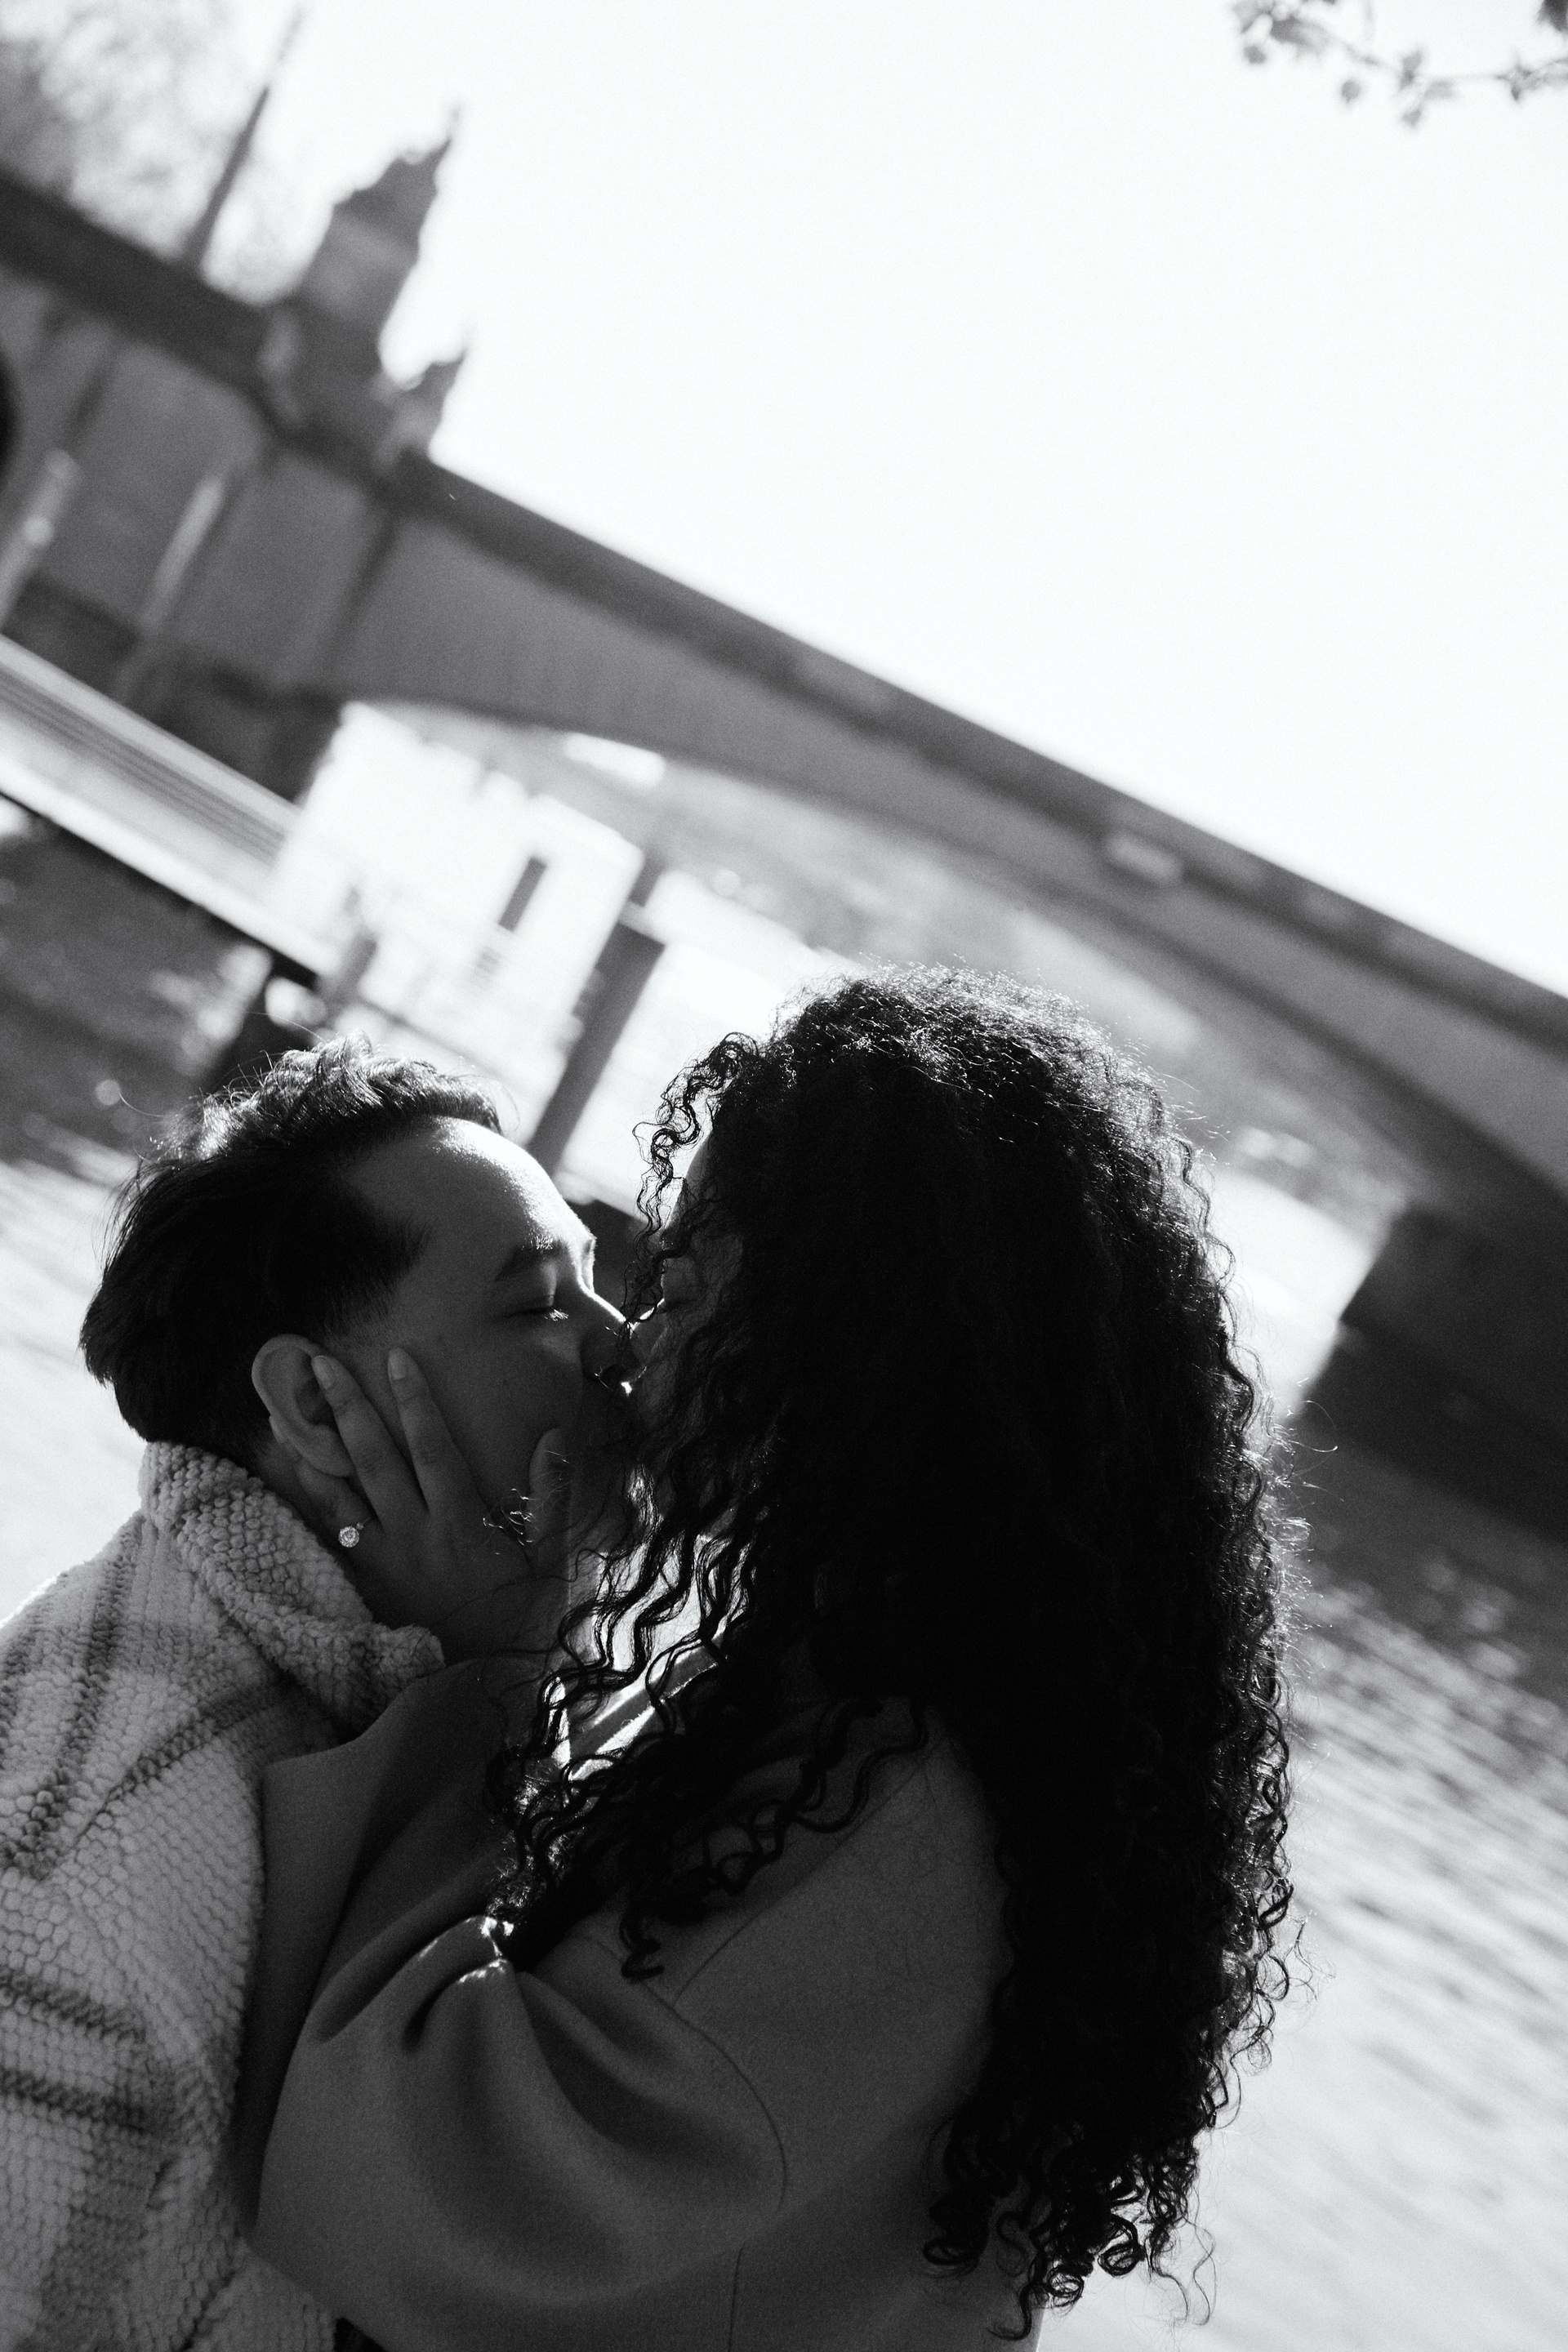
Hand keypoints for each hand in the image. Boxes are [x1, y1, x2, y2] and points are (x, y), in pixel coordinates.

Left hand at [272, 1347, 575, 1667]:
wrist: (481, 1695)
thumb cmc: (523, 1626)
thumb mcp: (551, 1562)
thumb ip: (552, 1497)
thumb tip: (556, 1435)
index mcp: (460, 1526)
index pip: (433, 1449)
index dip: (414, 1401)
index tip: (395, 1358)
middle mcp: (414, 1538)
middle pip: (373, 1461)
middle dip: (346, 1408)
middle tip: (317, 1362)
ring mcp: (382, 1566)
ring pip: (337, 1499)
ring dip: (309, 1453)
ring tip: (280, 1413)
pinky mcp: (364, 1590)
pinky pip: (327, 1541)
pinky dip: (306, 1506)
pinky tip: (288, 1480)